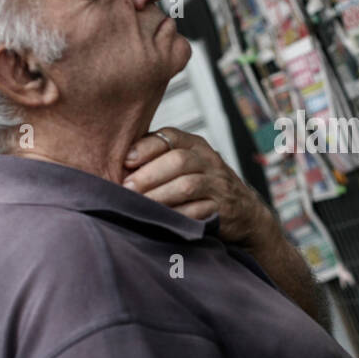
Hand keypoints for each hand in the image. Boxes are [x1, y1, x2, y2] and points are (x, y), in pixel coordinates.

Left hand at [122, 127, 277, 248]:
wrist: (244, 213)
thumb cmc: (202, 186)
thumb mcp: (185, 164)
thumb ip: (158, 158)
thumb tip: (114, 163)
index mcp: (195, 145)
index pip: (170, 137)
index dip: (146, 147)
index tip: (126, 161)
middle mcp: (209, 161)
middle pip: (178, 161)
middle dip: (149, 175)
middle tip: (127, 188)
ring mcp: (219, 185)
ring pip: (187, 185)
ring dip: (159, 196)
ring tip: (139, 205)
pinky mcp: (223, 209)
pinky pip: (198, 211)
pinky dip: (177, 216)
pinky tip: (160, 220)